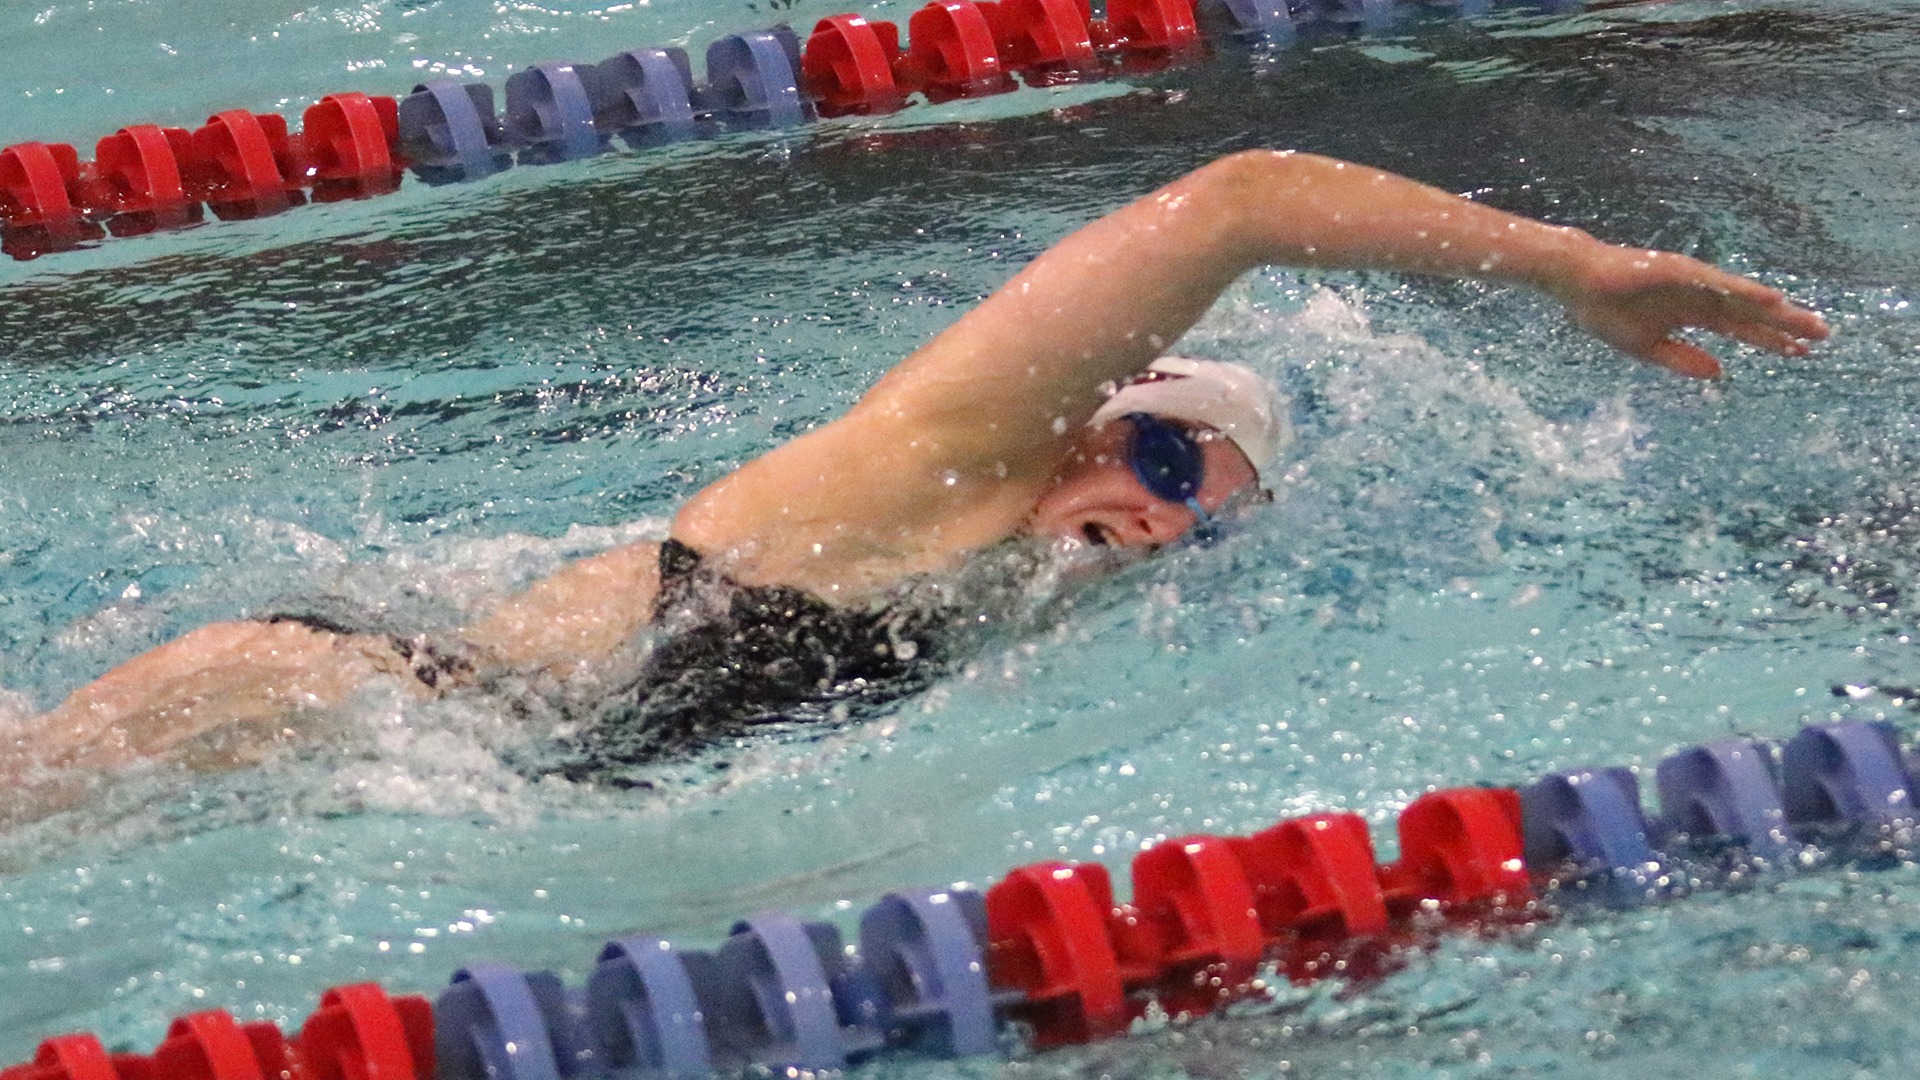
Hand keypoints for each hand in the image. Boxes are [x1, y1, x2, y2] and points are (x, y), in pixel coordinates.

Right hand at [1549, 242, 1828, 377]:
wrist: (1575, 285)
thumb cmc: (1603, 312)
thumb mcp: (1645, 348)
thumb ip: (1682, 360)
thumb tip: (1719, 372)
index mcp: (1690, 315)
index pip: (1739, 329)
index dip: (1768, 341)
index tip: (1800, 354)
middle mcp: (1699, 296)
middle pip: (1750, 313)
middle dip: (1784, 325)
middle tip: (1823, 335)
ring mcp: (1692, 282)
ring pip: (1742, 297)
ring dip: (1774, 309)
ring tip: (1806, 320)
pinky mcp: (1680, 271)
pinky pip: (1720, 283)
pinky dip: (1746, 291)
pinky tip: (1770, 299)